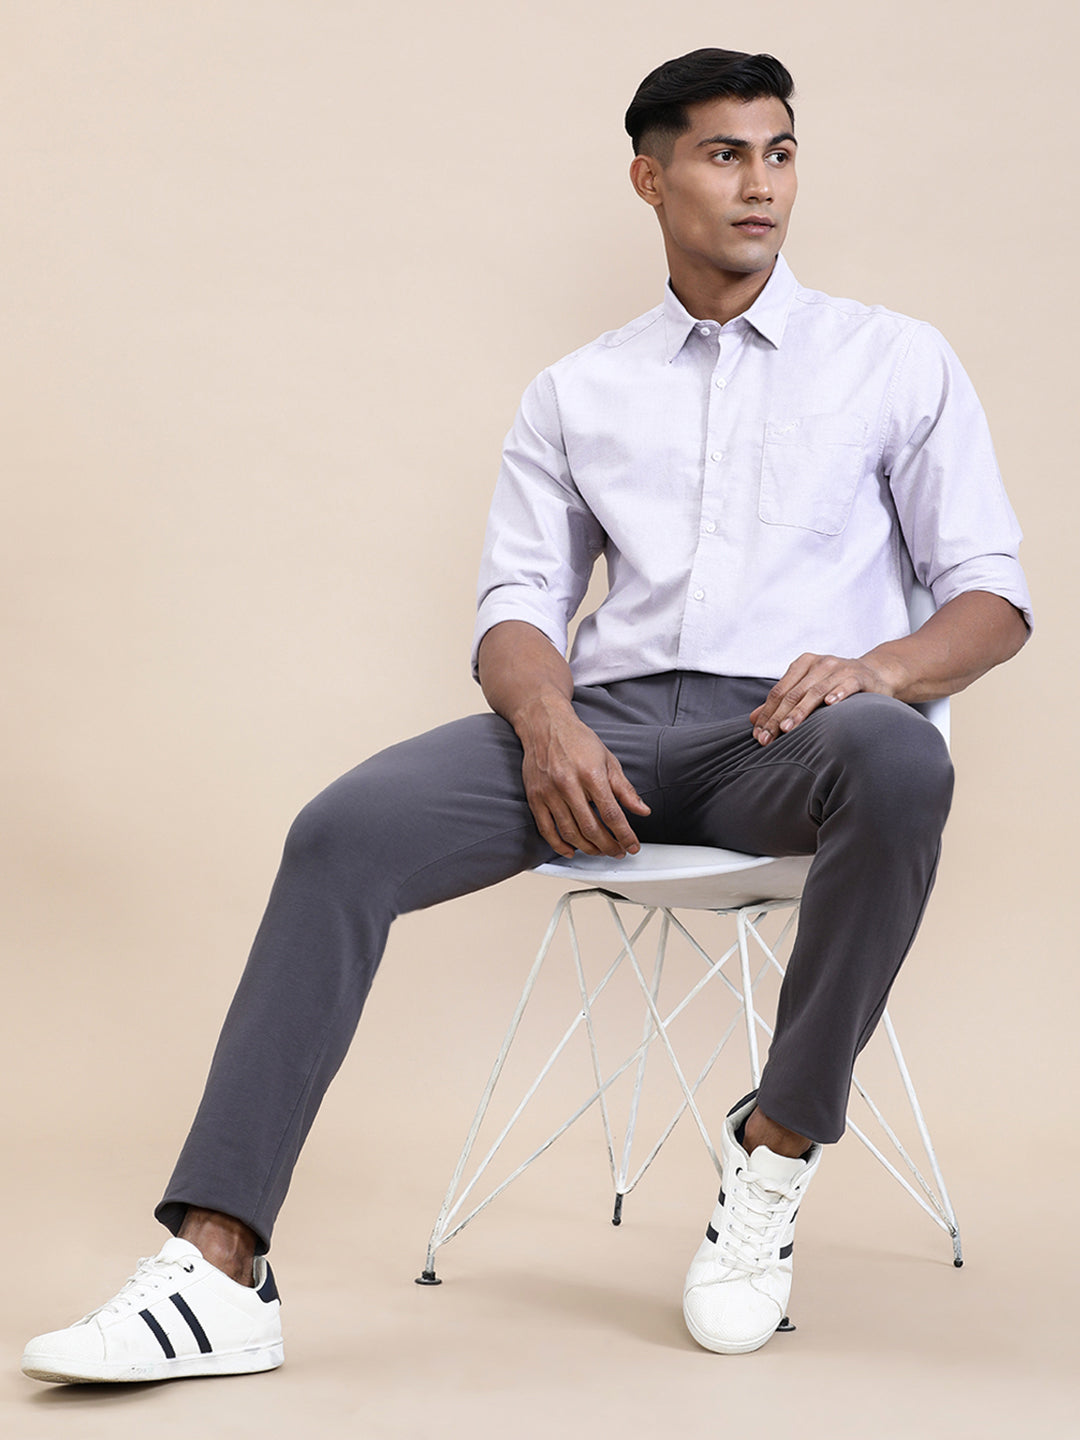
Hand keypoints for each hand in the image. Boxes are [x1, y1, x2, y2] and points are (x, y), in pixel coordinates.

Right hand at [518, 700, 649, 857]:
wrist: (545, 724)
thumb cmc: (577, 740)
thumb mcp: (608, 760)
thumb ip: (625, 789)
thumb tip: (643, 810)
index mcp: (590, 774)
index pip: (612, 814)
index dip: (625, 835)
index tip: (632, 845)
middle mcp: (568, 784)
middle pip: (591, 828)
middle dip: (608, 846)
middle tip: (618, 852)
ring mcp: (549, 793)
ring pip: (570, 833)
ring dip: (588, 848)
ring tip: (600, 851)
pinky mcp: (535, 798)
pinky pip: (546, 830)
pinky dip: (559, 845)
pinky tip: (572, 850)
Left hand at [748, 652, 902, 745]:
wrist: (874, 674)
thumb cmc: (835, 684)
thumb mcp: (807, 689)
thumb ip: (782, 702)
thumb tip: (754, 719)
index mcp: (803, 664)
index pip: (779, 691)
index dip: (767, 713)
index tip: (759, 735)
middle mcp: (820, 663)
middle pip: (793, 693)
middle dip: (778, 717)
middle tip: (768, 738)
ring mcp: (840, 668)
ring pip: (815, 691)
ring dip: (800, 711)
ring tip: (787, 728)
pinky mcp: (859, 677)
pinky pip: (846, 685)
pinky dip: (837, 693)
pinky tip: (829, 704)